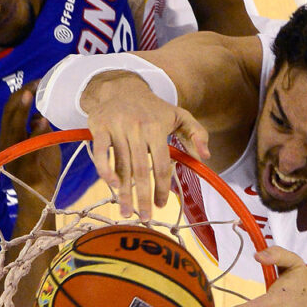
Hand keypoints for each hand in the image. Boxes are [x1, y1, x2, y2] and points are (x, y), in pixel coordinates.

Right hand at [0, 83, 59, 197]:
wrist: (40, 199)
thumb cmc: (41, 170)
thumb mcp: (41, 144)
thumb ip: (38, 128)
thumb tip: (38, 114)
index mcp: (9, 137)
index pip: (10, 110)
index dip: (21, 93)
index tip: (36, 81)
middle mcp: (6, 144)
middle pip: (8, 114)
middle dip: (21, 96)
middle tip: (35, 82)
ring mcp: (13, 156)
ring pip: (13, 128)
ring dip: (21, 110)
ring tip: (29, 94)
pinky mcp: (24, 168)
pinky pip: (28, 148)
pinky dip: (35, 133)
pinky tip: (41, 120)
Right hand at [83, 72, 209, 219]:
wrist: (122, 87)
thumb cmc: (153, 108)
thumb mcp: (180, 115)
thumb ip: (197, 134)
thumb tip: (206, 157)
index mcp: (157, 127)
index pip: (161, 163)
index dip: (162, 187)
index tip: (162, 205)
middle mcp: (137, 127)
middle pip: (140, 169)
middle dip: (143, 196)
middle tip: (145, 218)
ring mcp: (117, 127)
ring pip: (121, 165)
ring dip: (123, 191)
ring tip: (126, 212)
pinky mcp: (100, 127)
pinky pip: (101, 153)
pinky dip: (105, 170)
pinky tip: (111, 185)